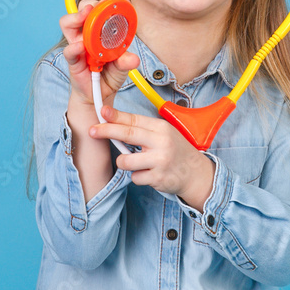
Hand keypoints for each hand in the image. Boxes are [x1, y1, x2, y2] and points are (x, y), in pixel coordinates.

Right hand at [59, 0, 139, 108]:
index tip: (120, 2)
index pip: (101, 10)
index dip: (109, 4)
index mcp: (102, 31)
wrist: (100, 94)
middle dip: (91, 4)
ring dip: (77, 17)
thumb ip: (126, 61)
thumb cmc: (111, 74)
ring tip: (86, 16)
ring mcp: (78, 45)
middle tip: (101, 5)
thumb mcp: (123, 66)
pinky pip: (69, 50)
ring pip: (68, 24)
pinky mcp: (73, 60)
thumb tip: (133, 59)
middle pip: (83, 10)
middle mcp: (88, 34)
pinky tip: (80, 46)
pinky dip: (74, 47)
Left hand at [88, 105, 215, 207]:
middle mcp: (161, 142)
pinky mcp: (158, 178)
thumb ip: (143, 130)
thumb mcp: (164, 134)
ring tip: (135, 162)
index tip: (101, 111)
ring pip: (126, 161)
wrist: (196, 173)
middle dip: (107, 131)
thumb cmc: (176, 150)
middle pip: (128, 134)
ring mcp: (160, 161)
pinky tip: (149, 174)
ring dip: (124, 162)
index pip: (134, 120)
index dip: (116, 116)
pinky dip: (138, 177)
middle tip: (92, 131)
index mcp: (161, 128)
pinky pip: (135, 178)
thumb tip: (114, 122)